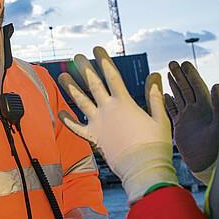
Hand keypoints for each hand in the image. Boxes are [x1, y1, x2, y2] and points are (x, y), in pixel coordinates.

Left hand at [58, 47, 177, 203]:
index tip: (97, 49)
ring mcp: (98, 124)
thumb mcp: (159, 118)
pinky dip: (67, 121)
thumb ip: (154, 96)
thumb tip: (154, 75)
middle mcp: (108, 110)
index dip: (103, 61)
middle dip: (84, 69)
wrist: (143, 168)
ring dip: (70, 88)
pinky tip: (59, 112)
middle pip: (93, 85)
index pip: (112, 76)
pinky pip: (76, 128)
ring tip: (61, 76)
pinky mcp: (93, 138)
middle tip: (76, 57)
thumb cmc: (154, 144)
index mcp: (124, 103)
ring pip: (80, 102)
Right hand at [164, 61, 218, 182]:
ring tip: (168, 73)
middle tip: (172, 63)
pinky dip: (169, 102)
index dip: (191, 75)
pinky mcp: (181, 127)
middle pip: (187, 88)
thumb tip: (216, 85)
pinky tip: (165, 95)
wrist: (209, 167)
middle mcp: (198, 111)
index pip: (198, 86)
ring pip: (180, 97)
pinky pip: (174, 111)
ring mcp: (189, 118)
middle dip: (179, 75)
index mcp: (207, 108)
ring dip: (174, 85)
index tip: (184, 63)